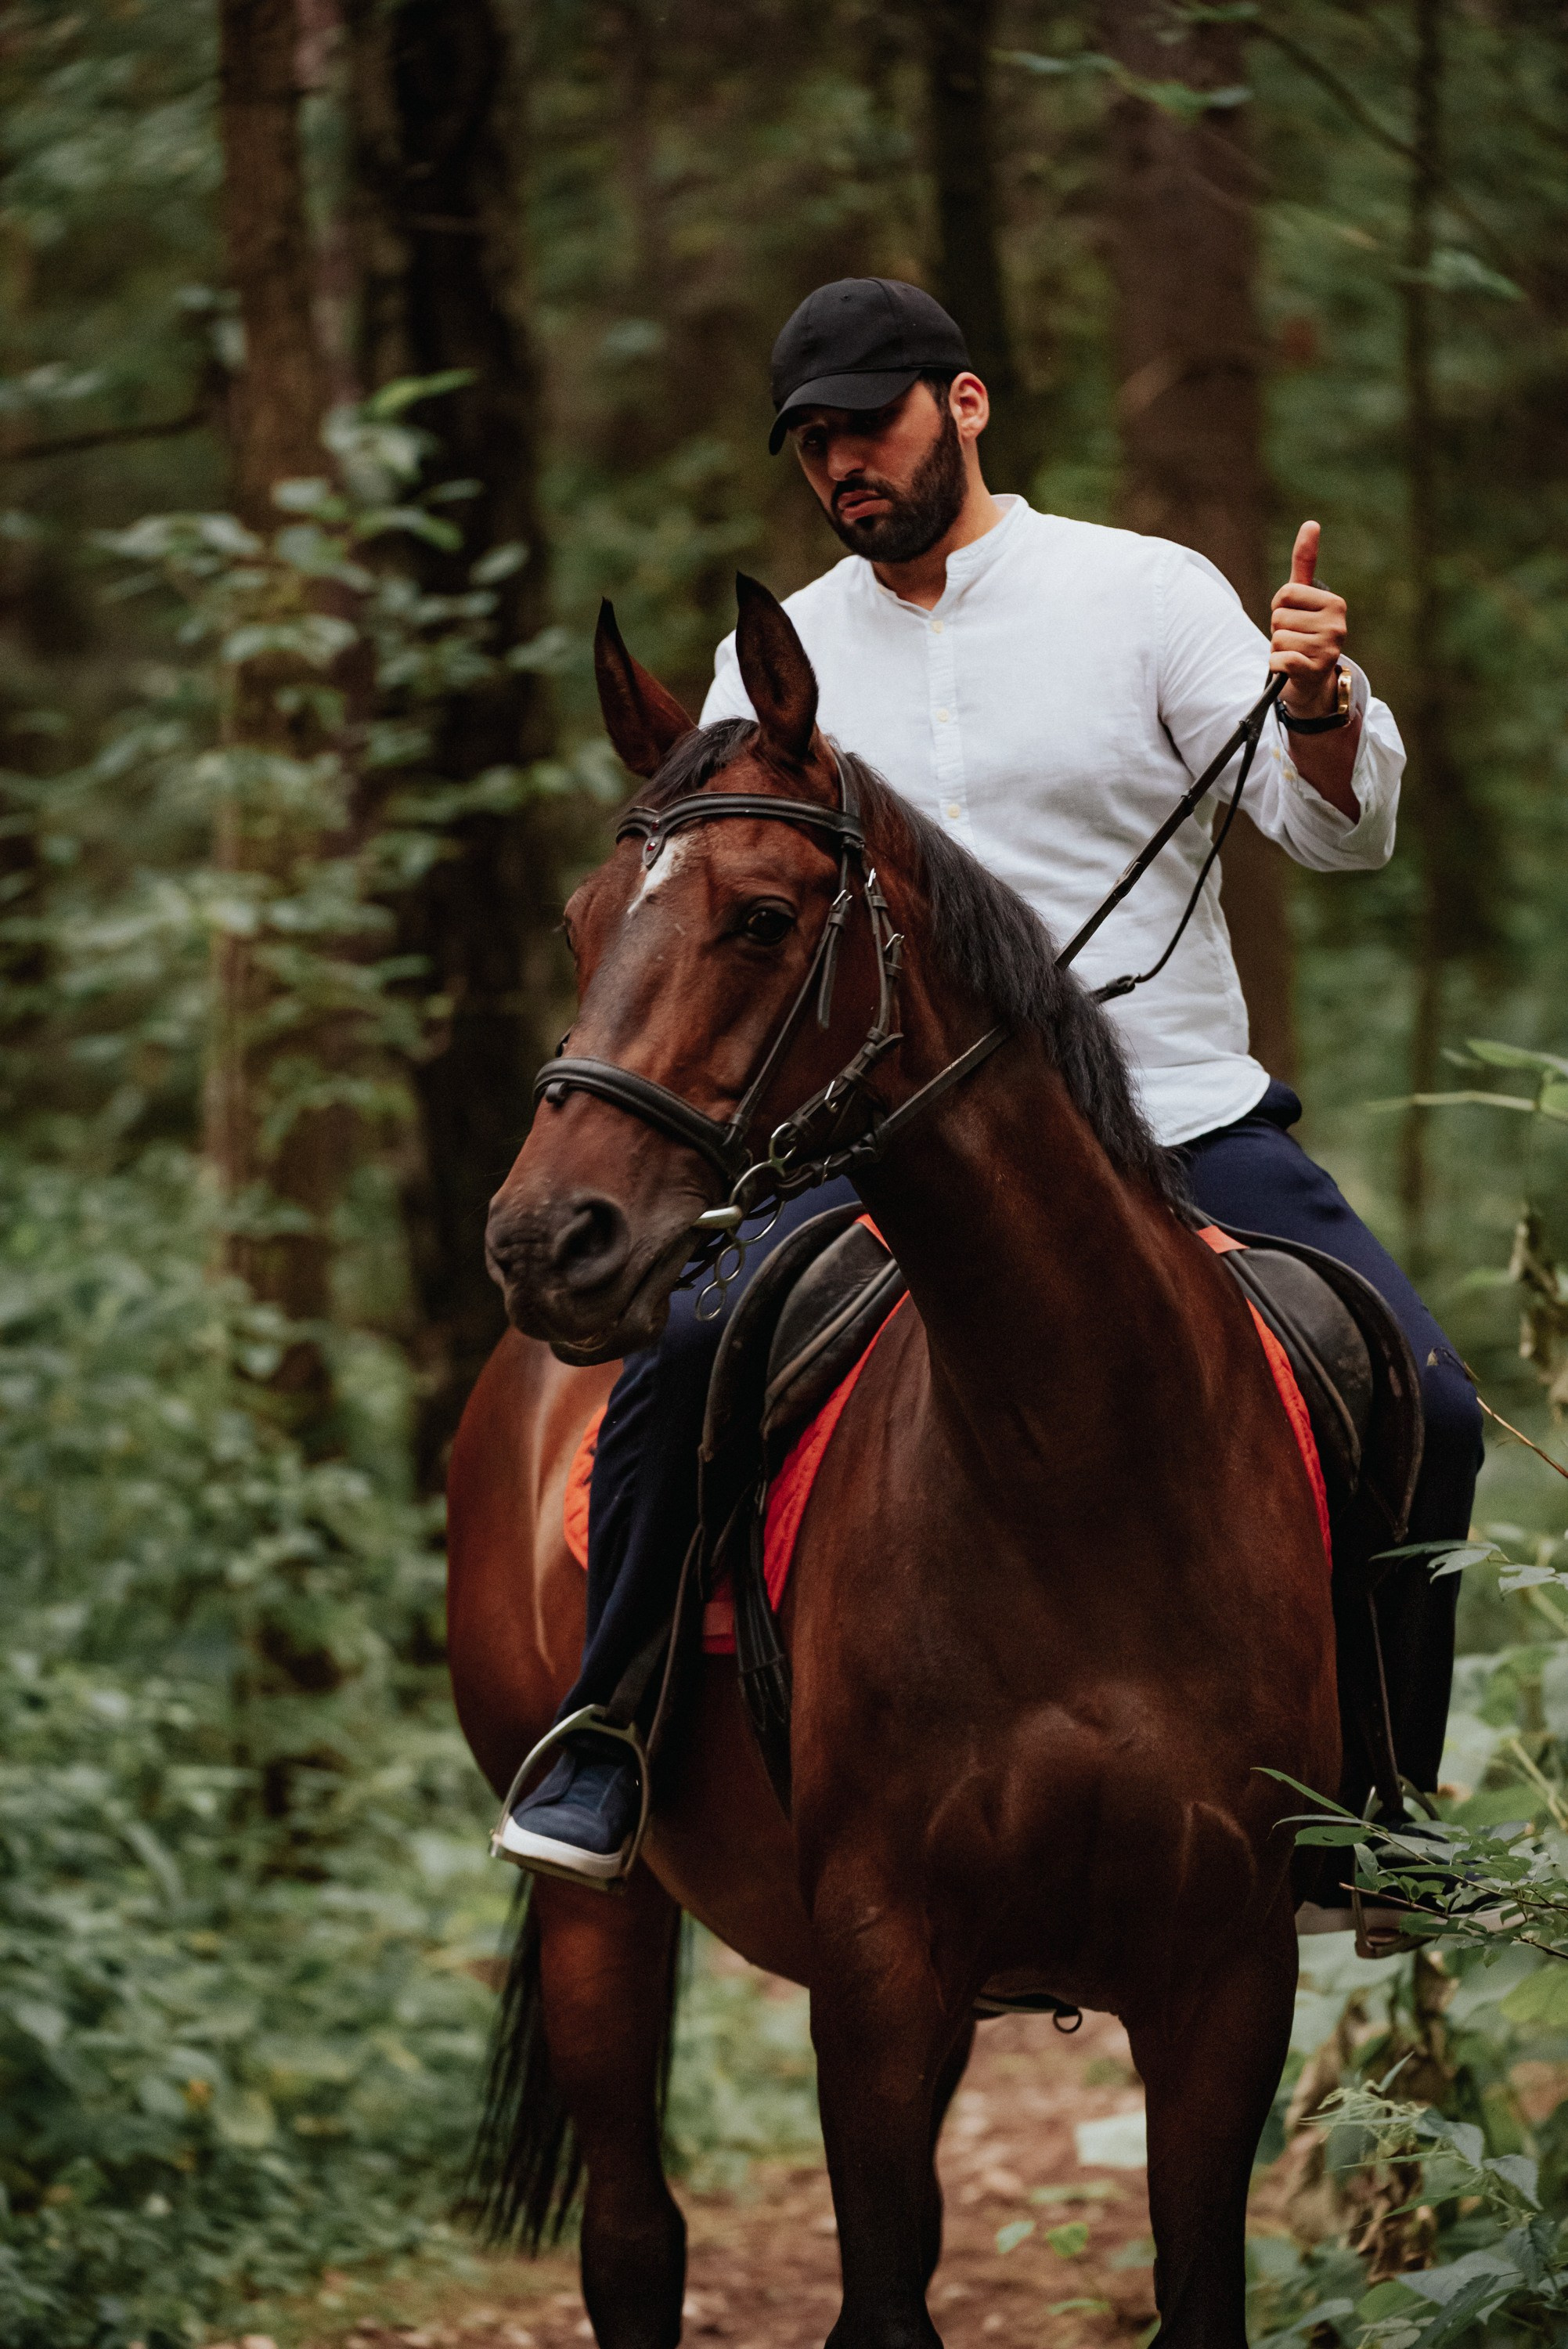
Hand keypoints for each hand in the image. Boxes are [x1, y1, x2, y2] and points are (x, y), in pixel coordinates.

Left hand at [1271, 520, 1345, 717]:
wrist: (1312, 686)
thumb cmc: (1304, 636)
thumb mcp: (1304, 600)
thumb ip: (1305, 563)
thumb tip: (1311, 522)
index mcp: (1335, 604)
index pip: (1286, 593)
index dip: (1280, 607)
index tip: (1293, 619)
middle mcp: (1337, 625)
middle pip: (1279, 616)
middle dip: (1278, 630)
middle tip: (1294, 641)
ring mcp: (1327, 649)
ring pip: (1277, 638)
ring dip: (1277, 649)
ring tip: (1294, 655)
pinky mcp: (1314, 670)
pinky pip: (1278, 659)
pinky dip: (1276, 666)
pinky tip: (1289, 669)